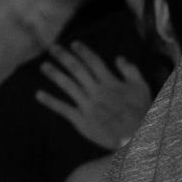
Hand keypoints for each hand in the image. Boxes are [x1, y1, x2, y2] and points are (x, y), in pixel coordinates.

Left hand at [36, 44, 152, 150]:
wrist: (136, 138)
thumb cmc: (141, 113)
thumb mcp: (142, 87)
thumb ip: (130, 71)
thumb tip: (118, 57)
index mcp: (110, 82)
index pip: (93, 62)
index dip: (82, 51)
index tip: (73, 43)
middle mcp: (96, 91)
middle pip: (77, 69)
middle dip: (63, 57)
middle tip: (52, 48)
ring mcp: (87, 105)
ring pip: (68, 86)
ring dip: (54, 74)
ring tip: (43, 66)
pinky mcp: (81, 120)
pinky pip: (63, 109)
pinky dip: (50, 101)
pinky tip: (39, 95)